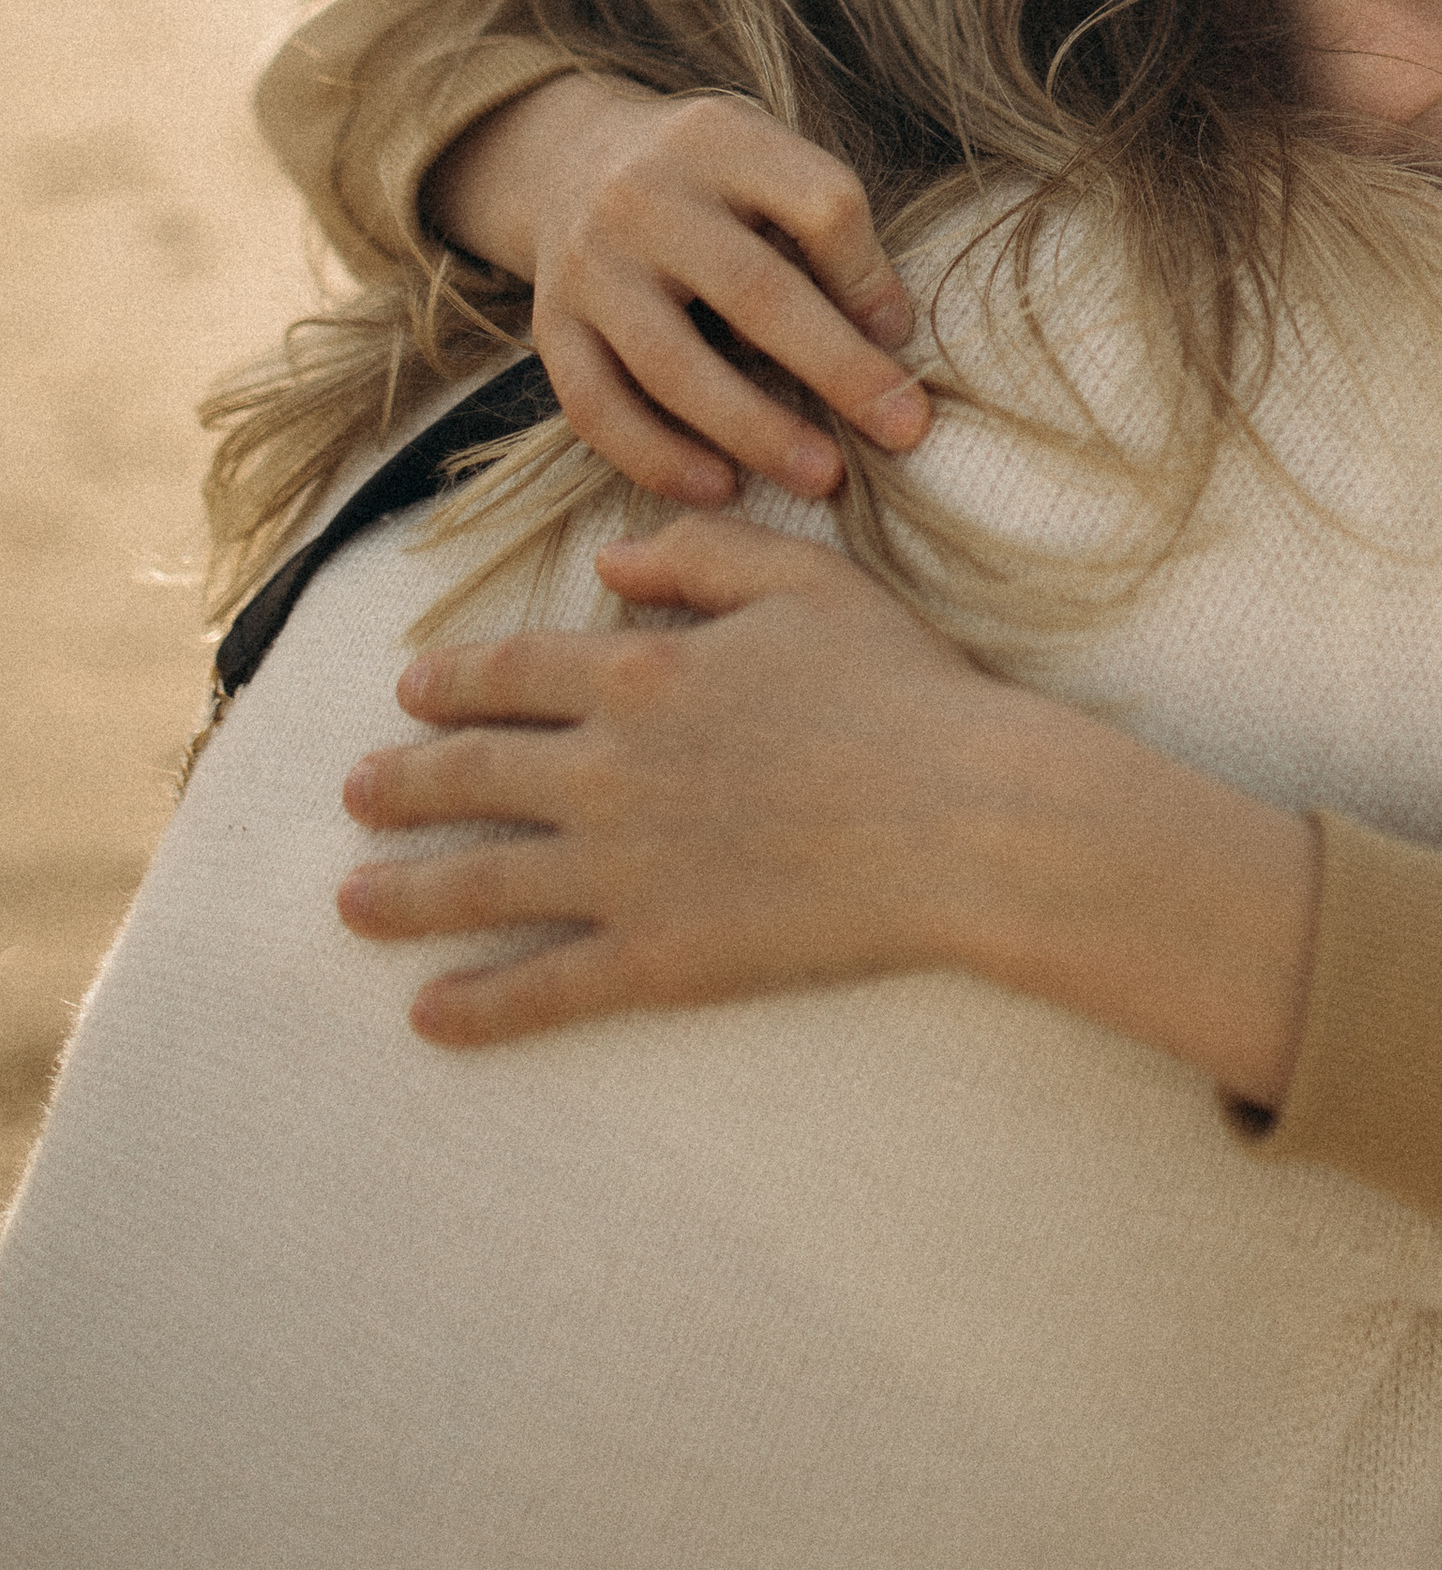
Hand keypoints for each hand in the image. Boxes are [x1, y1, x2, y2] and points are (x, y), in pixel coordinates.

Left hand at [341, 518, 1322, 1104]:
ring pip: (482, 884)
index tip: (408, 691)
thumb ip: (699, 554)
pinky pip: (543, 988)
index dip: (451, 682)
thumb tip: (608, 563)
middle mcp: (608, 772)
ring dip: (405, 893)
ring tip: (351, 902)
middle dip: (401, 783)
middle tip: (354, 793)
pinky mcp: (657, 959)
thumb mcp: (805, 581)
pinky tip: (428, 1015)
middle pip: (473, 775)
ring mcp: (625, 872)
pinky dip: (477, 1005)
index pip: (513, 673)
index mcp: (641, 673)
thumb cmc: (899, 688)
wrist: (961, 816)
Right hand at [429, 78, 928, 502]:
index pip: (820, 203)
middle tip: (903, 430)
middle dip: (837, 370)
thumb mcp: (764, 159)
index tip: (902, 336)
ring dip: (755, 431)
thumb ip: (822, 224)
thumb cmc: (707, 179)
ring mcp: (589, 263)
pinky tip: (720, 488)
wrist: (569, 158)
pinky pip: (598, 407)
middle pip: (754, 290)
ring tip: (821, 476)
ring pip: (673, 363)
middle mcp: (646, 195)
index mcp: (722, 139)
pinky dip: (658, 457)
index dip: (871, 276)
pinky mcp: (551, 325)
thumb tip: (885, 334)